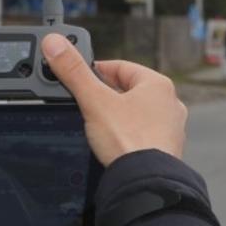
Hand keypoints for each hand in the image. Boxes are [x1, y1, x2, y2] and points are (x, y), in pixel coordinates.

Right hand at [42, 34, 186, 165]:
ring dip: (118, 115)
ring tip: (97, 122)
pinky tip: (113, 142)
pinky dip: (127, 134)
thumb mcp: (94, 101)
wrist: (146, 182)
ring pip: (137, 113)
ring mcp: (170, 128)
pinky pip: (142, 134)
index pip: (122, 67)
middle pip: (130, 90)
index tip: (80, 75)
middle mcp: (170, 104)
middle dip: (107, 94)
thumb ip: (74, 72)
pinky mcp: (165, 149)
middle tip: (86, 99)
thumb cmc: (129, 140)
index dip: (97, 70)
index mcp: (158, 85)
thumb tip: (55, 44)